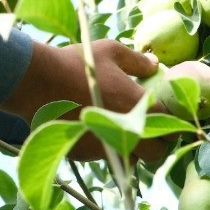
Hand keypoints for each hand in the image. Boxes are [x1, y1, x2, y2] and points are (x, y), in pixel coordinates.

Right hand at [0, 40, 166, 162]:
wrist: (37, 83)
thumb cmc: (77, 63)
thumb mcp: (110, 51)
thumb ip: (137, 61)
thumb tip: (155, 65)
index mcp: (138, 106)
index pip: (170, 124)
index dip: (171, 120)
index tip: (164, 113)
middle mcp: (126, 132)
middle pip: (156, 153)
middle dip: (157, 143)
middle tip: (148, 128)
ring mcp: (105, 147)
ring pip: (131, 158)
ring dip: (131, 147)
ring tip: (120, 128)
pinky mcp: (86, 155)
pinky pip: (105, 156)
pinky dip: (106, 146)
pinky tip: (95, 128)